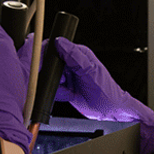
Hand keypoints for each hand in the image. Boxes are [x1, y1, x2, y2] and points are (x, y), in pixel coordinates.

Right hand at [18, 35, 153, 153]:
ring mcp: (68, 76)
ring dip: (55, 85)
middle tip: (62, 81)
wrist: (111, 112)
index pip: (56, 46)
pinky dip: (58, 93)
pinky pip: (53, 89)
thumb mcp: (90, 72)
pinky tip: (69, 95)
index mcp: (79, 54)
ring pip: (49, 77)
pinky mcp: (66, 89)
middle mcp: (72, 63)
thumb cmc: (107, 91)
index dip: (46, 53)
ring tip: (68, 89)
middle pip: (49, 63)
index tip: (42, 62)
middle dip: (50, 73)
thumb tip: (59, 42)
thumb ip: (74, 56)